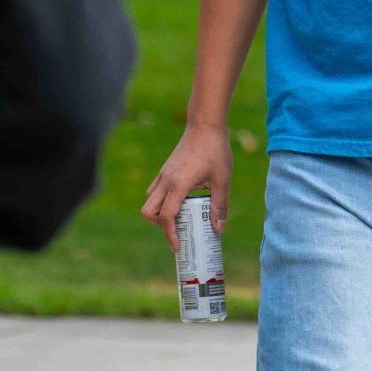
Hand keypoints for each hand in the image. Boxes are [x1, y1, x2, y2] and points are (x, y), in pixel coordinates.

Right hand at [140, 124, 233, 252]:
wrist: (205, 124)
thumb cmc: (215, 150)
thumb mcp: (222, 180)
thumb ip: (219, 205)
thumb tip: (218, 229)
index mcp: (178, 184)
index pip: (167, 216)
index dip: (170, 234)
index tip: (178, 246)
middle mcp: (165, 180)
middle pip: (149, 211)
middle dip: (160, 226)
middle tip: (178, 231)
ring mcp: (163, 174)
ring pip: (149, 200)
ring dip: (159, 213)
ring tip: (181, 217)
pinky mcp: (165, 170)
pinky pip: (155, 190)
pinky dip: (162, 201)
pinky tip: (182, 200)